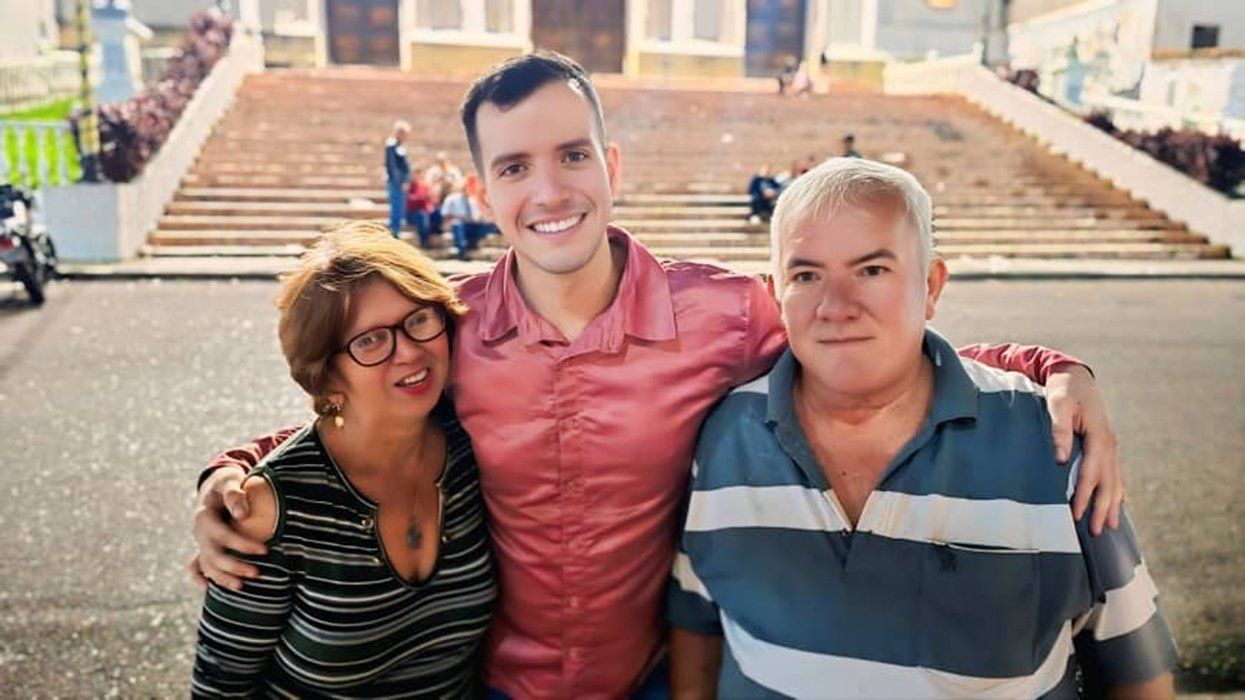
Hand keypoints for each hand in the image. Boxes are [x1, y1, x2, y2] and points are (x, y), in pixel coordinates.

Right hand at [190, 465, 265, 590]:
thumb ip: (235, 494)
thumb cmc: (227, 482)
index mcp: (205, 516)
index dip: (242, 545)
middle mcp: (199, 532)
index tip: (265, 550)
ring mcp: (200, 541)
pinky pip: (196, 566)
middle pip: (213, 555)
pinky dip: (199, 577)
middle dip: (234, 566)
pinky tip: (209, 589)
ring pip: (206, 565)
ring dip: (222, 577)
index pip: (223, 535)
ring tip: (241, 587)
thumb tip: (242, 515)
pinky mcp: (204, 546)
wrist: (215, 485)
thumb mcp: (230, 480)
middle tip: (258, 573)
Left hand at [1045, 364, 1123, 534]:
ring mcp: (1110, 445)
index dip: (1084, 495)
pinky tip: (1118, 503)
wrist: (1076, 377)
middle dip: (1102, 507)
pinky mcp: (1106, 445)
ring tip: (1110, 526)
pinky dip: (1117, 490)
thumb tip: (1060, 459)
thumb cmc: (1064, 390)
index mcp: (1098, 435)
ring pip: (1115, 480)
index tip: (1076, 514)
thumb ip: (1059, 430)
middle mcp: (1108, 443)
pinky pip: (1114, 473)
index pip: (1091, 472)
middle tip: (1095, 531)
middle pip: (1108, 482)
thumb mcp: (1057, 405)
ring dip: (1112, 504)